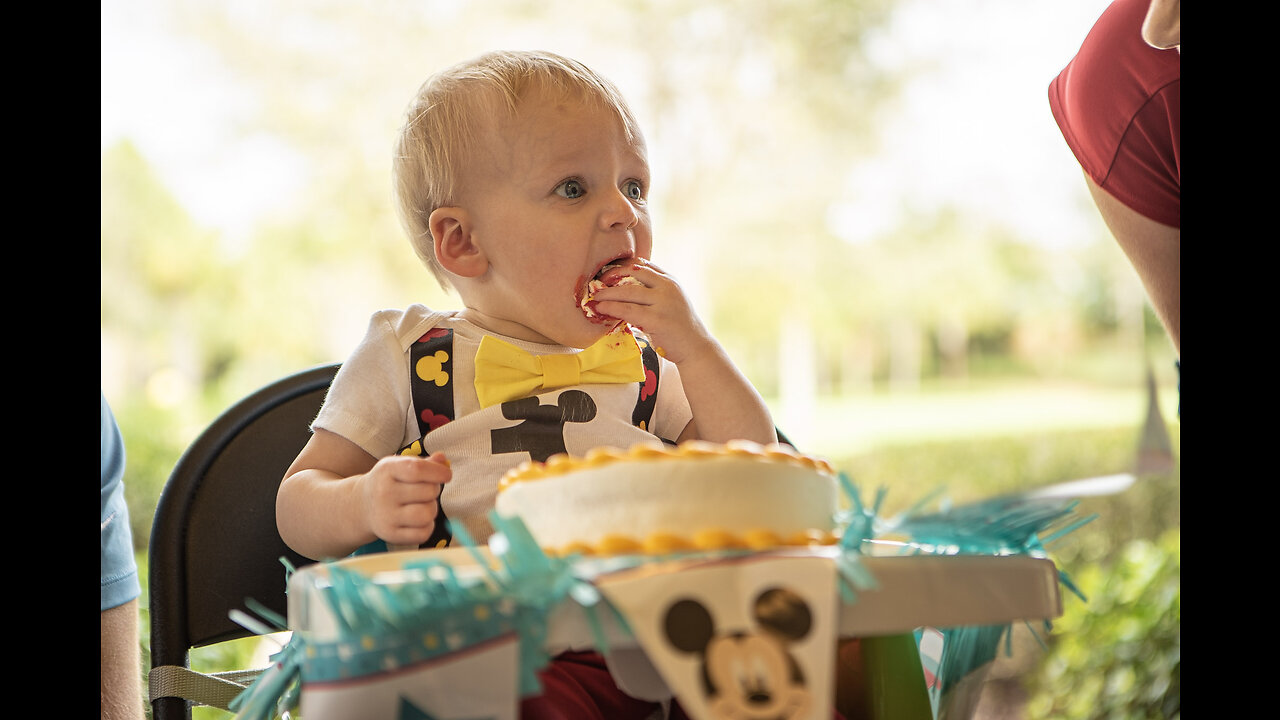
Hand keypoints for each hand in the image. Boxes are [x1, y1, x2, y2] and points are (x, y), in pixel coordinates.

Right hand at [359, 453, 450, 547]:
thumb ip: (424, 463)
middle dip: (434, 490)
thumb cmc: (389, 482)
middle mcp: (384, 493)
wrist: (362, 506)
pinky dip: (427, 527)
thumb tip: (442, 460)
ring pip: (426, 514)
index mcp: (387, 470)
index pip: (417, 469)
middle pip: (428, 492)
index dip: (438, 472)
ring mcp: (386, 516)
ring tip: (423, 505)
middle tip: (427, 490)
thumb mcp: (400, 466)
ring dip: (432, 509)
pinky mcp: (391, 534)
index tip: (447, 475)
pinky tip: (419, 520)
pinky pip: (423, 533)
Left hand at [589, 260, 714, 364]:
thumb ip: (654, 292)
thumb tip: (626, 288)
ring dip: (608, 293)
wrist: (695, 347)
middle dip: (612, 276)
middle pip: (634, 274)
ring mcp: (662, 302)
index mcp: (671, 281)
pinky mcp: (656, 319)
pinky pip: (628, 310)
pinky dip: (611, 308)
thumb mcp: (671, 302)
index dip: (623, 267)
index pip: (643, 265)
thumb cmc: (679, 327)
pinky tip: (600, 309)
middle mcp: (668, 287)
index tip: (607, 272)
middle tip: (596, 283)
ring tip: (594, 296)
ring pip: (628, 292)